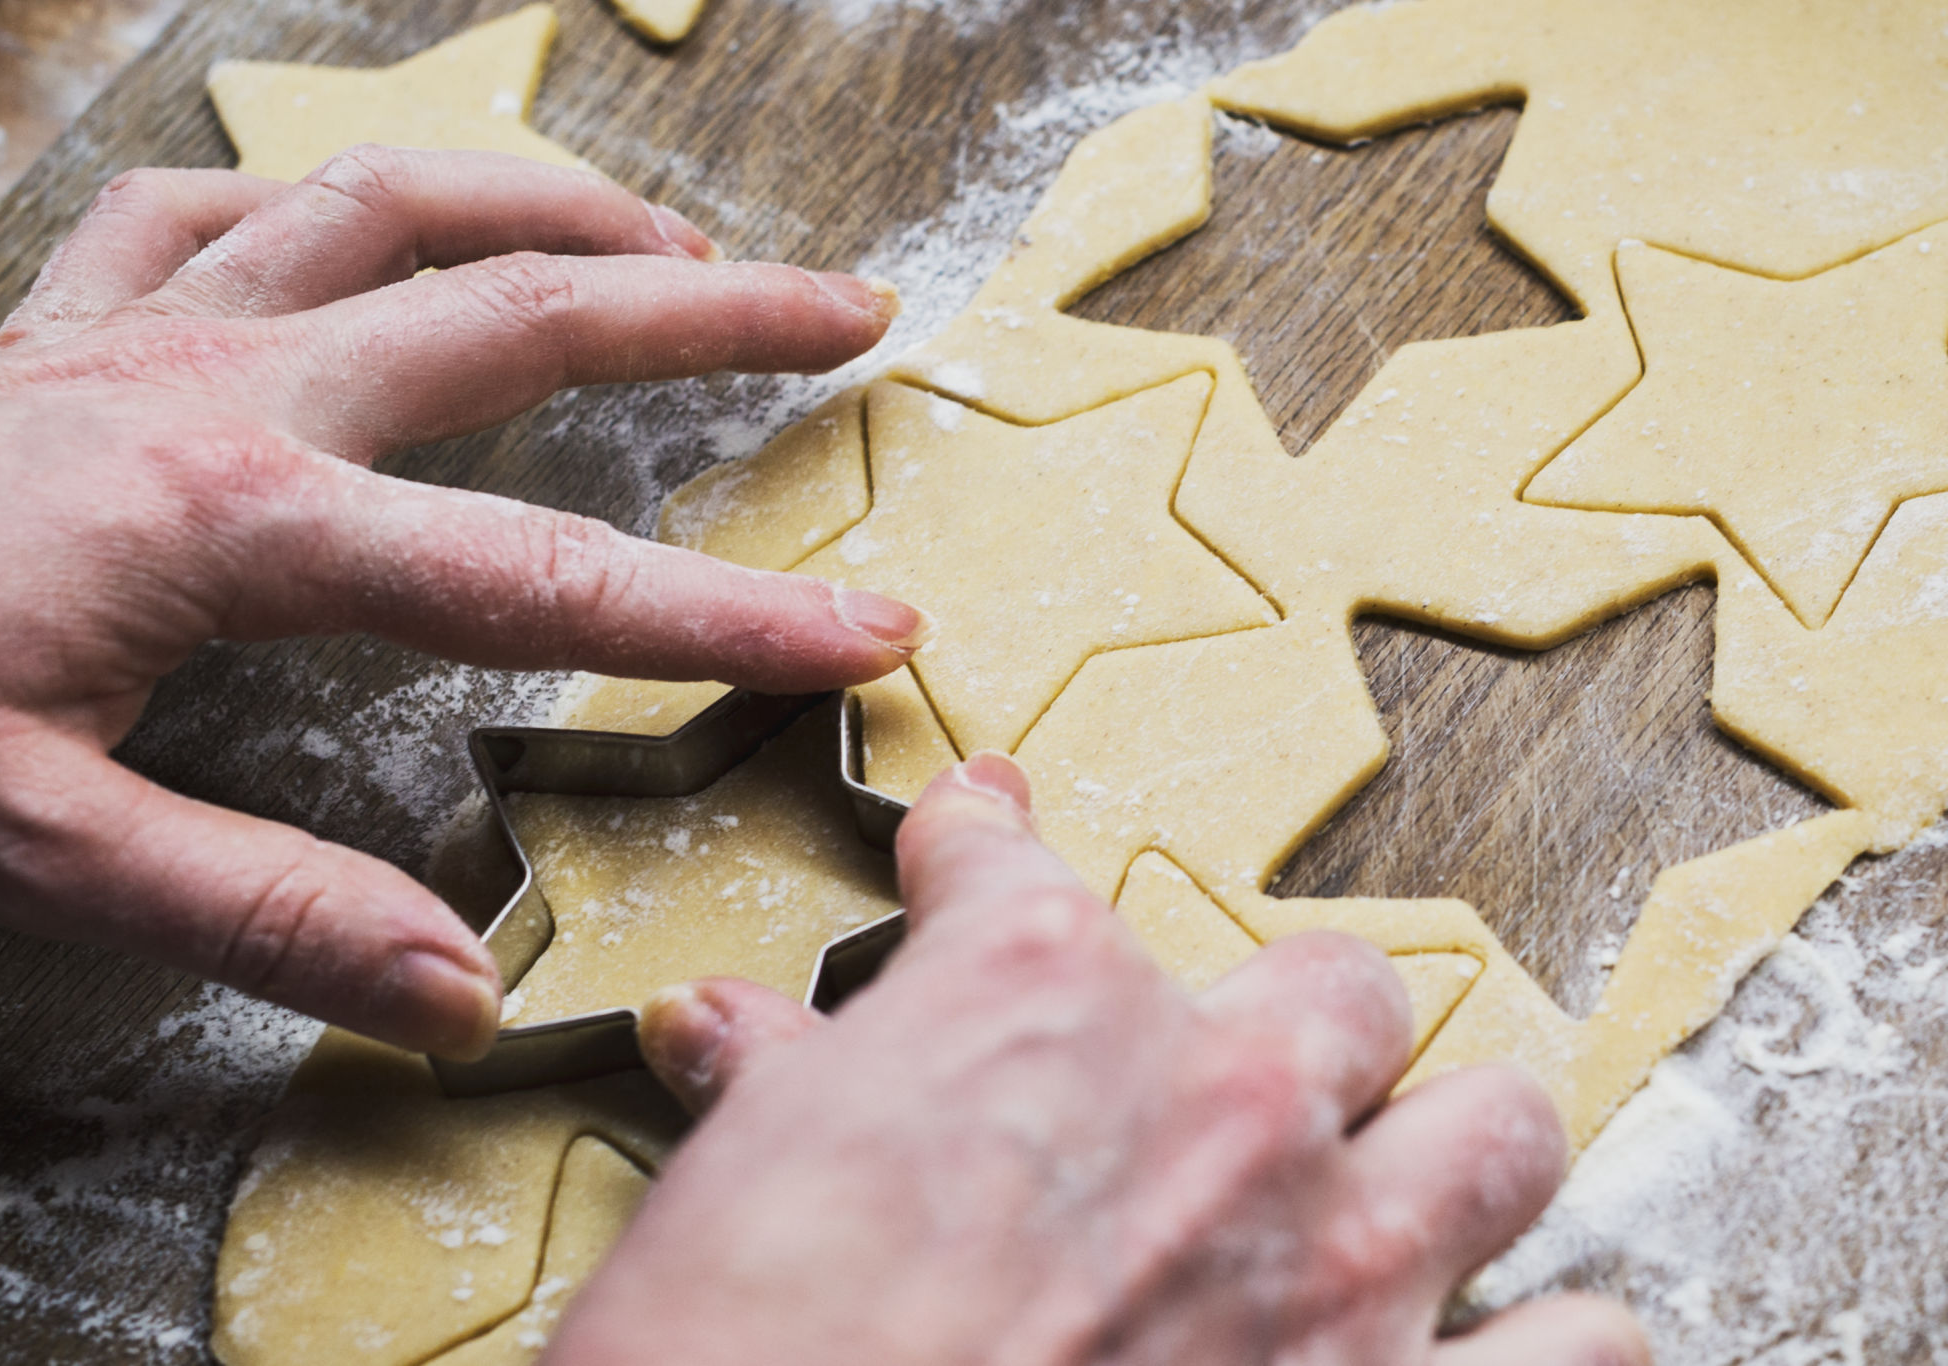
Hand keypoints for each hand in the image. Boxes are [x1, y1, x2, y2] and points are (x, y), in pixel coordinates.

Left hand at [0, 146, 923, 1059]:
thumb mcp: (28, 844)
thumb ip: (257, 910)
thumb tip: (456, 994)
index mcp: (240, 523)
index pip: (542, 574)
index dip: (728, 610)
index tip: (870, 624)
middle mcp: (226, 386)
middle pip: (521, 312)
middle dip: (712, 315)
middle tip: (851, 312)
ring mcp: (152, 324)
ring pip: (391, 205)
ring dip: (554, 204)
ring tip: (674, 238)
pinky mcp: (77, 312)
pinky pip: (216, 202)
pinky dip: (322, 192)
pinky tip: (381, 220)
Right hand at [556, 755, 1647, 1364]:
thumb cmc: (741, 1357)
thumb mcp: (726, 1188)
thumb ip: (776, 1086)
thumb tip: (729, 1032)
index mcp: (1033, 999)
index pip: (1010, 863)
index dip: (983, 849)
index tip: (982, 846)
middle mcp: (1213, 1098)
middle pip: (1336, 986)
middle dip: (1294, 1018)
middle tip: (1249, 1069)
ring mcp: (1328, 1262)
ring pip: (1496, 1135)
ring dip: (1456, 1157)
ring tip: (1413, 1192)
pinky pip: (1582, 1350)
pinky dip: (1554, 1344)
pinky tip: (1503, 1347)